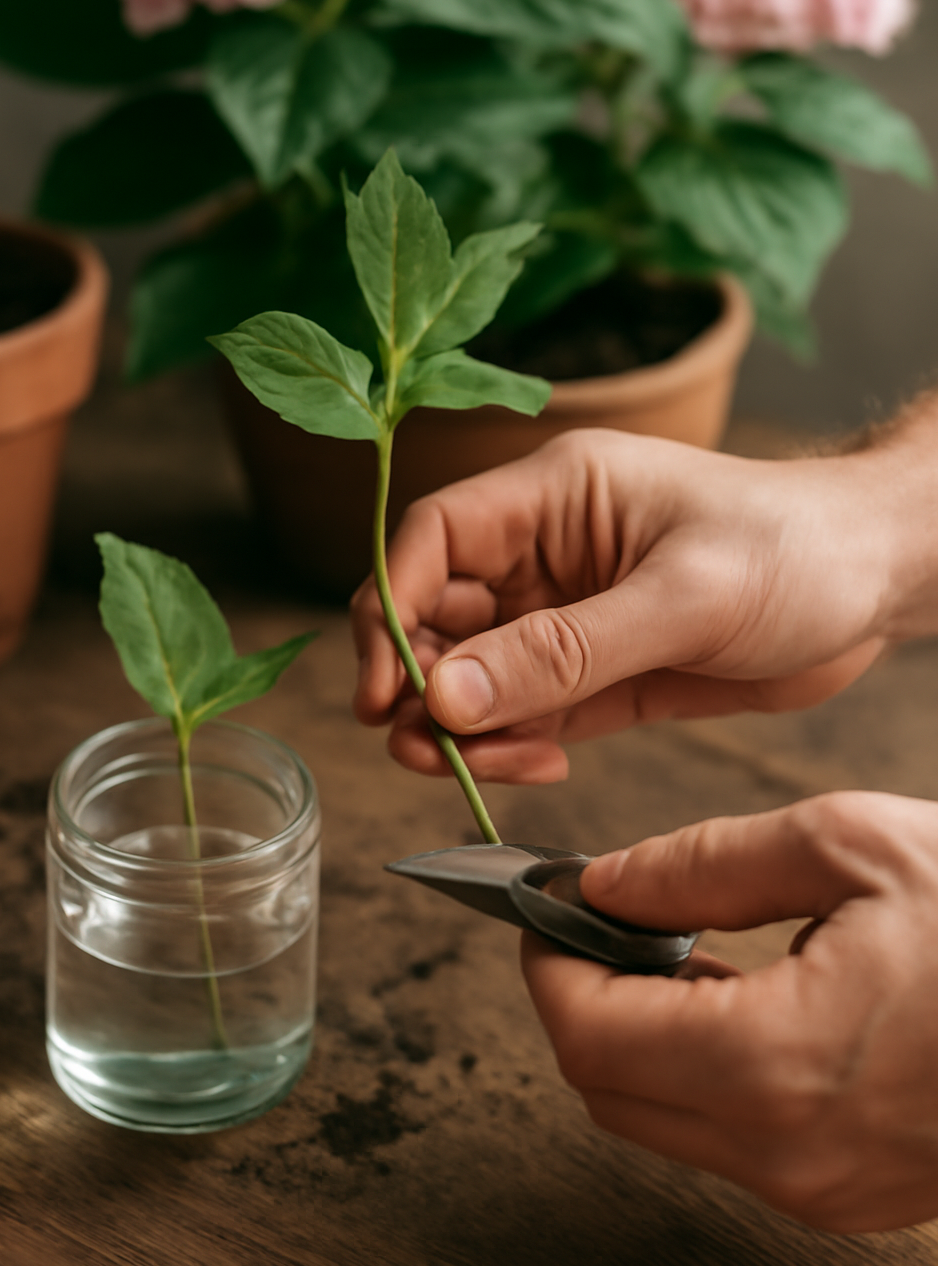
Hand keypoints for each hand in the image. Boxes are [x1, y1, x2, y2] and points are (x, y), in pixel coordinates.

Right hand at [351, 424, 924, 781]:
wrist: (879, 582)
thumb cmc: (795, 548)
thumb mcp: (680, 596)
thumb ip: (562, 652)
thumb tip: (443, 697)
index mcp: (553, 496)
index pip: (433, 541)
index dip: (391, 607)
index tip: (386, 690)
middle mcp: (546, 554)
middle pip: (435, 615)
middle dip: (422, 684)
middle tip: (431, 749)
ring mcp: (569, 617)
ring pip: (472, 676)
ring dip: (461, 728)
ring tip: (486, 769)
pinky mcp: (599, 675)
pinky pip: (525, 715)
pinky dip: (511, 747)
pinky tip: (535, 767)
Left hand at [522, 791, 937, 1232]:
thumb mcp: (850, 844)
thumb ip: (704, 864)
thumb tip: (603, 884)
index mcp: (776, 1063)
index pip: (588, 1035)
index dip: (546, 962)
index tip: (542, 908)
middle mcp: (788, 1152)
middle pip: (608, 1091)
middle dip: (579, 998)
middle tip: (595, 919)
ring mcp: (824, 1186)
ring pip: (663, 1122)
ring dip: (636, 1034)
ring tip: (668, 946)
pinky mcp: (854, 1190)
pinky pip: (731, 1138)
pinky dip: (699, 1067)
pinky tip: (733, 994)